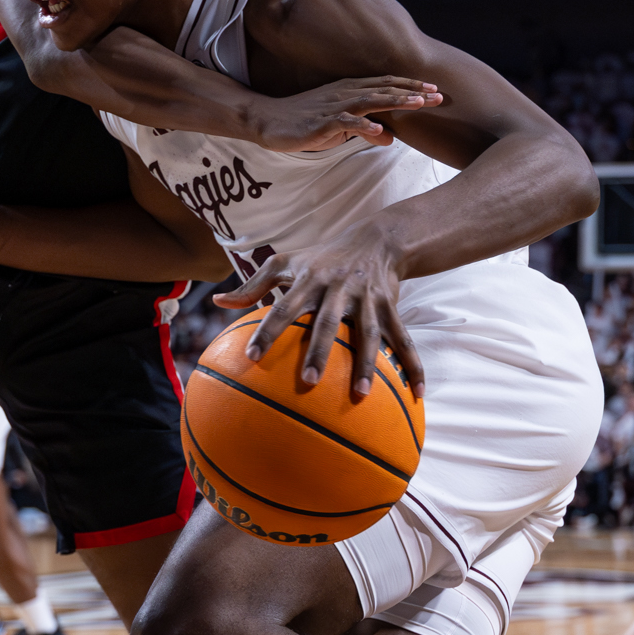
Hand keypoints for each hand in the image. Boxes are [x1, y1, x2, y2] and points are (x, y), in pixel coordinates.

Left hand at [212, 221, 422, 402]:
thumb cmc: (321, 256)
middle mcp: (337, 289)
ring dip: (366, 365)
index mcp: (308, 280)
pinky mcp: (390, 307)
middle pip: (326, 323)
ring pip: (367, 334)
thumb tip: (218, 302)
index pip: (282, 307)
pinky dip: (411, 364)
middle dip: (318, 352)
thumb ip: (251, 285)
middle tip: (308, 382)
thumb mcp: (285, 262)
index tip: (250, 356)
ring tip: (361, 395)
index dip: (267, 331)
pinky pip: (402, 338)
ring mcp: (366, 299)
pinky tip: (415, 393)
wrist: (375, 240)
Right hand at [246, 77, 443, 151]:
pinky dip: (363, 125)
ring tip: (418, 104)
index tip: (435, 90)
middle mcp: (344, 93)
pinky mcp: (321, 123)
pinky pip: (345, 123)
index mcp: (350, 90)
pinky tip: (379, 129)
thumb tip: (391, 138)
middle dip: (412, 92)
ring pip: (369, 101)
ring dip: (395, 101)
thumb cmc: (304, 122)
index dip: (411, 87)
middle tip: (439, 95)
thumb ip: (366, 129)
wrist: (268, 119)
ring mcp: (333, 106)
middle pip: (384, 89)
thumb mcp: (340, 127)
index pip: (386, 85)